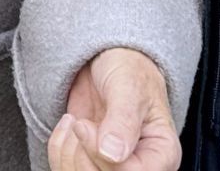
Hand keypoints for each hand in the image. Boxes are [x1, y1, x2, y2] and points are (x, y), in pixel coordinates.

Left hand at [48, 48, 178, 170]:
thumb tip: (113, 154)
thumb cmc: (128, 69)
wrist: (109, 59)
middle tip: (82, 123)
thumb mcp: (128, 87)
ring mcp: (113, 165)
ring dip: (67, 151)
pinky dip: (58, 147)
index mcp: (161, 154)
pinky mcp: (91, 160)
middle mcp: (139, 166)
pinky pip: (65, 168)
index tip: (86, 125)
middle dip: (82, 154)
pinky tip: (69, 125)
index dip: (101, 156)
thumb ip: (122, 119)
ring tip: (77, 123)